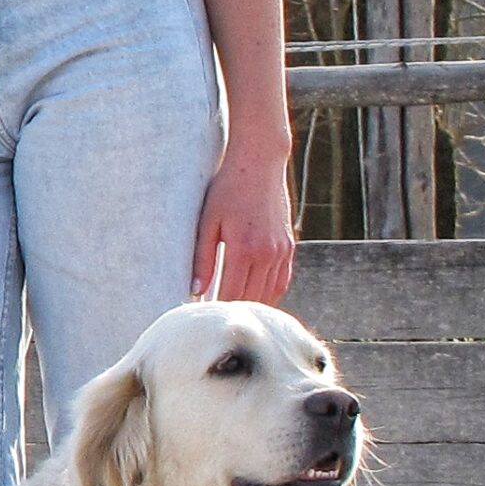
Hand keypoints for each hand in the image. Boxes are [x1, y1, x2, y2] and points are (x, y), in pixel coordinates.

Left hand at [193, 143, 295, 302]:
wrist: (259, 164)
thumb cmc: (227, 190)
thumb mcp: (207, 221)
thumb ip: (202, 258)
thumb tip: (195, 290)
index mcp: (244, 249)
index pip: (231, 294)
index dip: (217, 309)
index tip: (204, 318)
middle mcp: (268, 254)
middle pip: (252, 298)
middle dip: (234, 310)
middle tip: (216, 321)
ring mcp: (282, 252)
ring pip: (270, 293)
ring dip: (253, 305)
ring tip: (233, 314)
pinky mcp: (289, 247)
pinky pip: (282, 281)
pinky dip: (269, 293)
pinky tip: (255, 298)